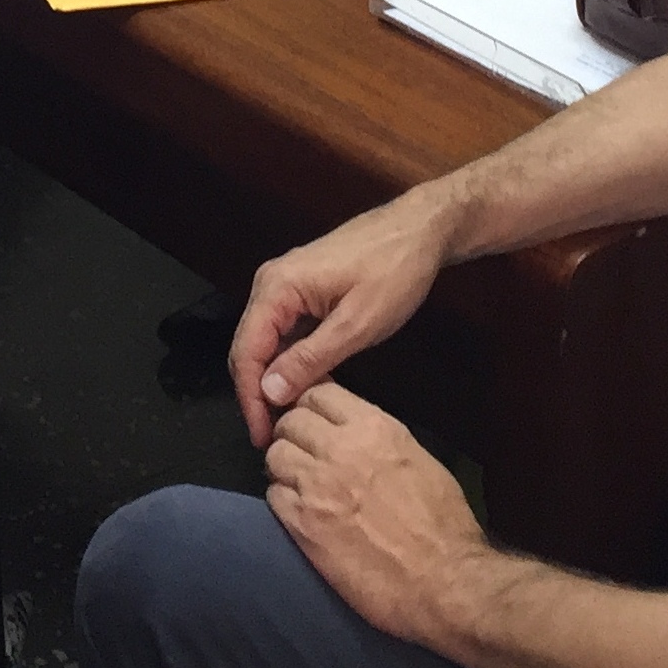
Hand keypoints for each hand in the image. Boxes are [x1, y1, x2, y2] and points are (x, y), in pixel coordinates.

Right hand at [230, 196, 449, 445]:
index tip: (262, 437)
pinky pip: (285, 332)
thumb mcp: (356, 325)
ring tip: (289, 420)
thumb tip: (268, 393)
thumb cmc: (393, 273)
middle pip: (249, 348)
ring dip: (274, 380)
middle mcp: (271, 284)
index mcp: (277, 288)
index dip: (250, 400)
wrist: (421, 230)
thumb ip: (310, 359)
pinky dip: (290, 361)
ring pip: (266, 342)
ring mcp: (286, 285)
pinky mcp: (302, 290)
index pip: (246, 352)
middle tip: (274, 436)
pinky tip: (306, 387)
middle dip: (258, 394)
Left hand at [264, 385, 488, 647]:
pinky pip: (272, 495)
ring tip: (299, 482)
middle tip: (304, 453)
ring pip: (274, 455)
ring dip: (284, 466)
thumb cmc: (442, 523)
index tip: (314, 422)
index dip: (311, 406)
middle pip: (290, 421)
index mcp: (373, 427)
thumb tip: (349, 429)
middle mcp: (339, 449)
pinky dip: (282, 499)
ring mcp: (315, 485)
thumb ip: (376, 437)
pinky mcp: (301, 524)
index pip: (318, 392)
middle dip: (293, 433)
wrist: (443, 581)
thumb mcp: (417, 458)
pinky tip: (299, 510)